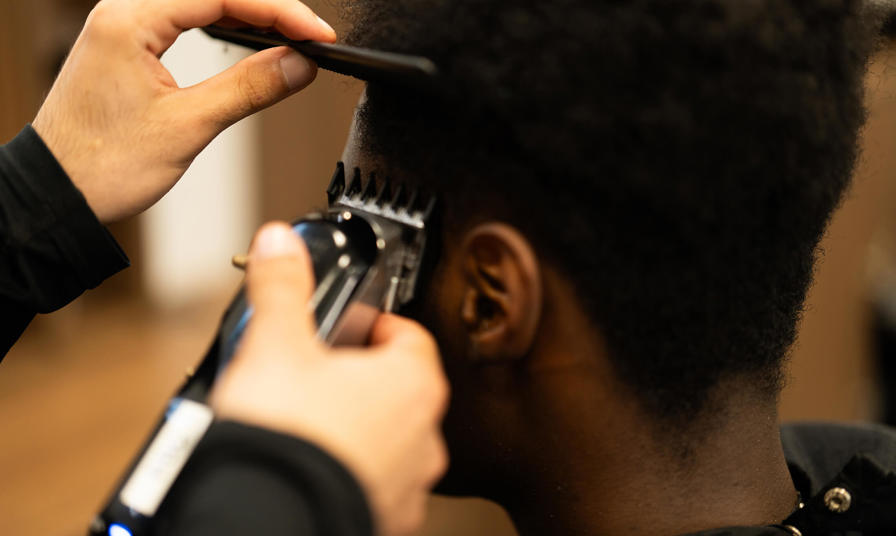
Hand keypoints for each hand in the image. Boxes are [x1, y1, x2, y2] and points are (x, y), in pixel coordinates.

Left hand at [32, 0, 335, 222]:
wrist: (59, 194)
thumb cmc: (102, 165)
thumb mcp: (188, 126)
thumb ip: (248, 88)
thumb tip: (298, 64)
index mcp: (130, 19)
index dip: (280, 10)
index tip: (316, 33)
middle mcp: (123, 12)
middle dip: (269, 9)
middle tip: (311, 36)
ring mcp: (124, 27)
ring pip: (201, 4)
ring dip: (249, 17)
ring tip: (292, 38)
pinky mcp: (128, 47)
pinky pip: (185, 21)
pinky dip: (224, 29)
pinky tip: (251, 42)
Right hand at [210, 222, 449, 535]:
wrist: (268, 520)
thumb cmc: (287, 438)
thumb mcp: (275, 345)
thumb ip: (281, 288)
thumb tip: (279, 244)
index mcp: (412, 384)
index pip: (410, 337)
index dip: (379, 325)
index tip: (352, 325)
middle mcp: (424, 437)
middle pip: (401, 391)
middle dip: (364, 380)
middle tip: (321, 375)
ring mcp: (408, 485)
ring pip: (391, 443)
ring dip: (361, 431)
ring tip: (311, 425)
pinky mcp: (384, 521)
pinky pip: (375, 487)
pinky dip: (351, 474)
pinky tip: (313, 467)